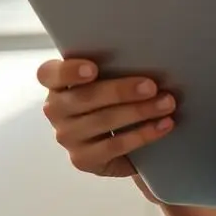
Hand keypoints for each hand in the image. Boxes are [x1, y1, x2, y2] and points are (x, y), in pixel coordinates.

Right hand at [37, 58, 175, 177]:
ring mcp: (67, 136)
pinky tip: (163, 125)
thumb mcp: (108, 78)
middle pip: (84, 97)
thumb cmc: (114, 97)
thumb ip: (113, 66)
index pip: (49, 74)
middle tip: (152, 86)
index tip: (92, 69)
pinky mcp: (82, 159)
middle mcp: (56, 110)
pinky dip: (143, 134)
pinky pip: (115, 146)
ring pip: (103, 121)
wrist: (120, 139)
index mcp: (56, 84)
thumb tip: (146, 55)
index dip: (68, 71)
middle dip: (121, 91)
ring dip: (139, 111)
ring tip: (166, 103)